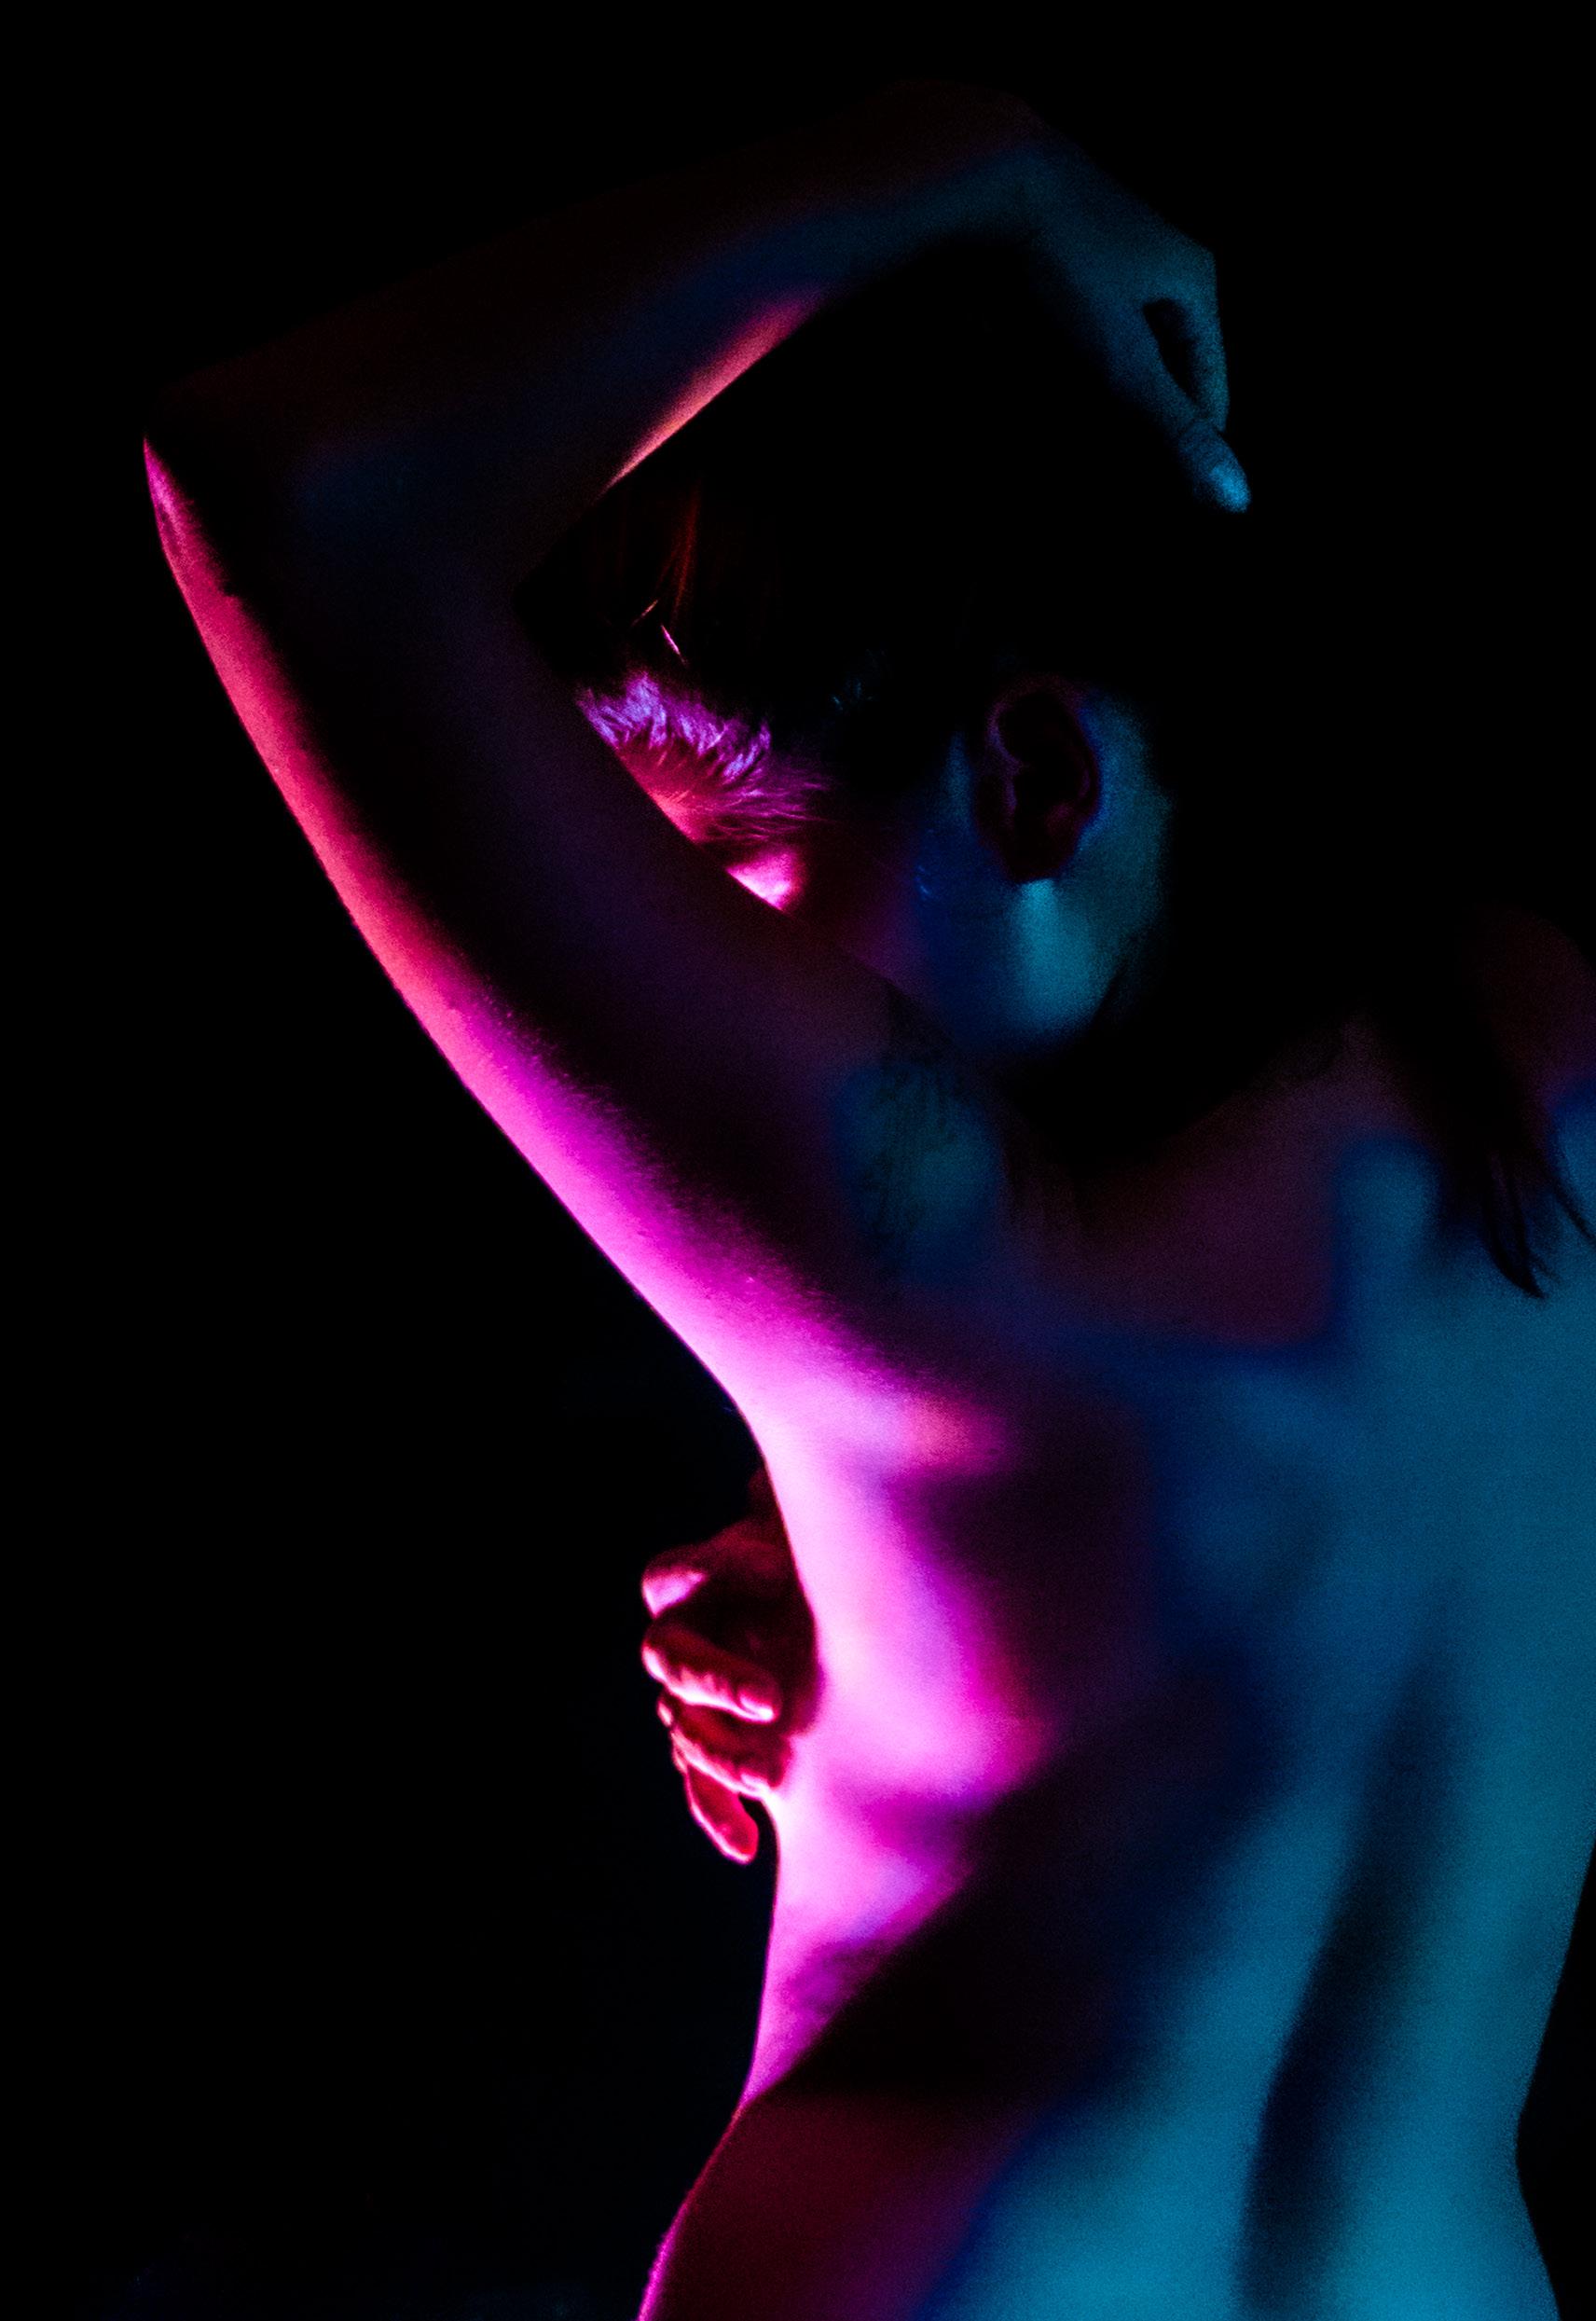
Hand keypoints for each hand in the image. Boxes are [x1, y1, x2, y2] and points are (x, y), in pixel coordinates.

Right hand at [640, 1465, 816, 1863]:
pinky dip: (721, 1812)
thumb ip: (787, 1512)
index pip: (674, 1574)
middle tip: (770, 1699)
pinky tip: (749, 1845)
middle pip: (672, 1657)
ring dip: (718, 1758)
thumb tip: (770, 1485)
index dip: (712, 1572)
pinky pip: (701, 1783)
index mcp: (701, 1578)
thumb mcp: (812, 1534)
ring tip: (767, 1783)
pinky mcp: (721, 1744)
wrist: (849, 1615)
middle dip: (715, 1679)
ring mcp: (699, 1697)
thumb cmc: (825, 1562)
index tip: (772, 1576)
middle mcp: (689, 1634)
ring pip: (682, 1730)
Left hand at [880, 76, 1248, 512]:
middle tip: (1109, 477)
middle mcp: (1155, 251)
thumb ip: (1173, 432)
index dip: (1188, 443)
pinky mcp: (1045, 235)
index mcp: (1191, 275)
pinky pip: (1061, 316)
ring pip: (1110, 341)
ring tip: (1061, 439)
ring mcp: (1100, 238)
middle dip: (1134, 422)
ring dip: (1088, 394)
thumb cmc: (1058, 266)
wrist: (976, 176)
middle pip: (1162, 364)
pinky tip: (1022, 378)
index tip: (1164, 496)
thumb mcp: (1121, 363)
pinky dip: (1048, 358)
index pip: (1209, 385)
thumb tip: (1238, 500)